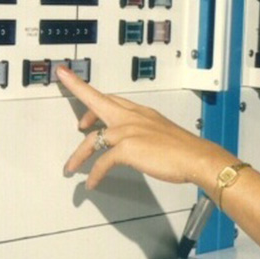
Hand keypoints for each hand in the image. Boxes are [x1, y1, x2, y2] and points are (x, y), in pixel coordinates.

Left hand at [58, 67, 231, 190]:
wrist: (197, 157)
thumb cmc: (184, 149)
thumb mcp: (161, 133)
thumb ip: (143, 134)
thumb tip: (133, 144)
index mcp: (141, 113)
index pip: (112, 96)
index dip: (90, 87)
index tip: (75, 76)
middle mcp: (132, 117)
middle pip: (97, 102)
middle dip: (77, 89)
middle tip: (63, 79)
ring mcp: (128, 131)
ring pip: (93, 138)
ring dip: (79, 155)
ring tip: (71, 166)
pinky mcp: (127, 148)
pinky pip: (102, 162)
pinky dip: (95, 174)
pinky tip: (93, 181)